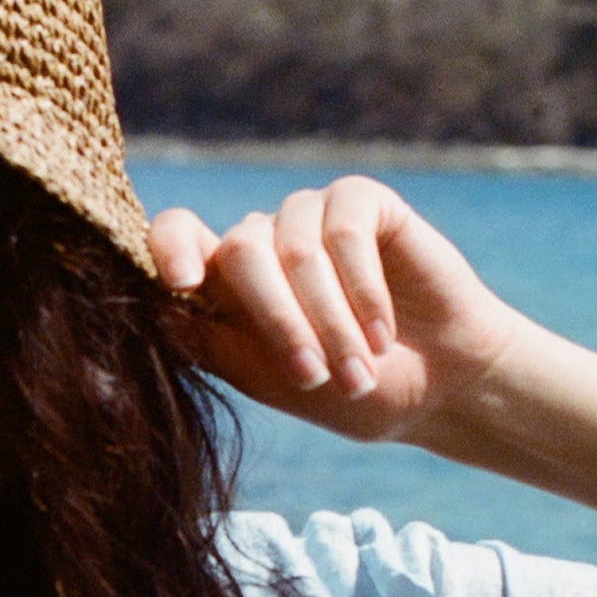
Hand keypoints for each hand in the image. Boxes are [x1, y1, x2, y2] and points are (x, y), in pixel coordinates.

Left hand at [149, 179, 523, 445]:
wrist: (440, 389)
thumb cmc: (350, 394)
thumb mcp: (272, 381)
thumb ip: (215, 344)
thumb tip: (156, 312)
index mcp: (225, 286)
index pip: (176, 238)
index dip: (169, 248)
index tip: (182, 283)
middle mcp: (262, 241)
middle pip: (239, 251)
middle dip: (278, 323)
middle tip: (315, 378)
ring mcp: (310, 217)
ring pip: (295, 250)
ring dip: (329, 322)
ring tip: (358, 374)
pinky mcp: (361, 202)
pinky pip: (346, 231)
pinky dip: (363, 291)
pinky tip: (383, 333)